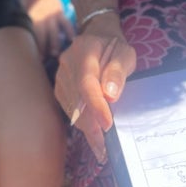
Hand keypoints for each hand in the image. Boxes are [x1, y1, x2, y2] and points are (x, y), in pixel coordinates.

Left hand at [23, 0, 74, 58]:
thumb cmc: (29, 1)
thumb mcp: (24, 11)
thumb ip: (25, 23)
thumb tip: (21, 39)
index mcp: (33, 19)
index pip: (33, 37)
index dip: (34, 48)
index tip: (35, 59)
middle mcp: (43, 19)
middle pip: (44, 37)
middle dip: (43, 50)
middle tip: (44, 61)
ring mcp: (52, 16)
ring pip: (55, 32)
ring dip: (55, 44)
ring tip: (56, 54)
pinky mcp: (60, 13)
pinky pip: (66, 23)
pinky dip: (70, 31)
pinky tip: (72, 40)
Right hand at [55, 31, 135, 161]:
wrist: (98, 38)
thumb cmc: (114, 47)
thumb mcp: (125, 53)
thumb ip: (118, 71)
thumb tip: (110, 95)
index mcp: (84, 49)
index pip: (87, 81)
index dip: (96, 105)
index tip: (108, 125)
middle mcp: (67, 62)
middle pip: (78, 99)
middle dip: (92, 126)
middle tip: (105, 148)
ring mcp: (61, 75)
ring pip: (72, 108)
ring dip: (87, 129)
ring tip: (101, 148)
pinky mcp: (60, 88)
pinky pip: (70, 109)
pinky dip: (82, 124)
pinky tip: (94, 135)